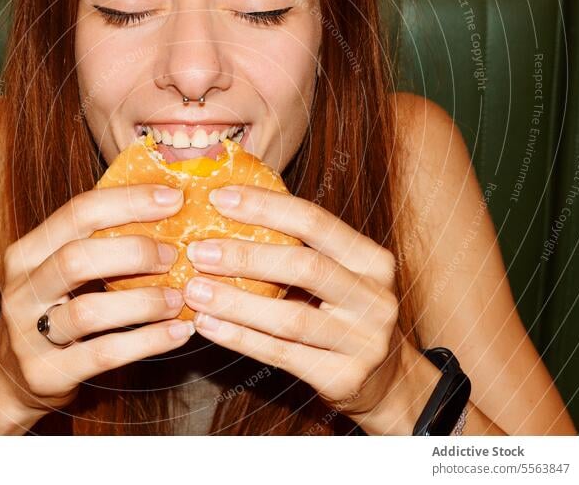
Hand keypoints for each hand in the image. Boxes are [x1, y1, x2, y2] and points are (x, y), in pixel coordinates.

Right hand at [0, 184, 195, 420]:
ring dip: (144, 302)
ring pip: (89, 311)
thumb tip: (168, 205)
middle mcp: (22, 289)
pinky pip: (104, 354)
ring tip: (179, 299)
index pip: (78, 212)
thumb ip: (100, 241)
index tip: (173, 198)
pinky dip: (147, 342)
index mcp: (27, 252)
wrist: (11, 377)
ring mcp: (28, 334)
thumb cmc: (54, 310)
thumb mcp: (62, 270)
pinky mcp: (45, 373)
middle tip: (175, 256)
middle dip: (135, 252)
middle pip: (78, 257)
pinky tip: (178, 333)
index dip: (129, 201)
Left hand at [181, 184, 402, 421]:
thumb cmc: (343, 313)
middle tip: (198, 251)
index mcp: (372, 260)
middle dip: (245, 257)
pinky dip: (239, 338)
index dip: (265, 207)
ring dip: (235, 303)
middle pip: (304, 267)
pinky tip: (208, 325)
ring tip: (194, 291)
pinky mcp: (342, 377)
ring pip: (289, 318)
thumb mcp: (338, 274)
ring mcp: (363, 341)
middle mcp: (373, 298)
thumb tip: (228, 208)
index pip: (315, 222)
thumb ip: (299, 247)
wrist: (384, 379)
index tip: (219, 197)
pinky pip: (281, 354)